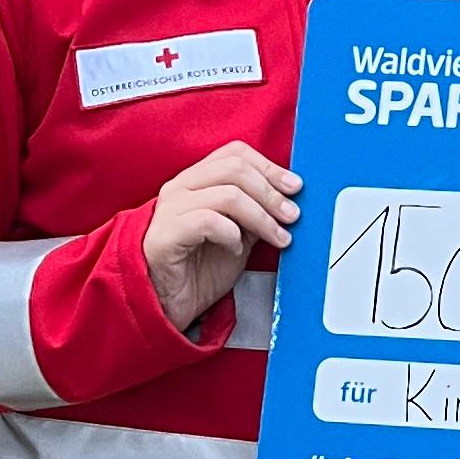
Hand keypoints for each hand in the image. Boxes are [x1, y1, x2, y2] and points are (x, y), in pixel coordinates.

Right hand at [145, 141, 300, 334]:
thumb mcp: (240, 234)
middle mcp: (180, 187)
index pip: (235, 153)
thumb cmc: (200, 269)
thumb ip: (257, 213)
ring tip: (276, 237)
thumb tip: (289, 201)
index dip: (269, 167)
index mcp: (196, 180)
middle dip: (271, 193)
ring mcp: (170, 209)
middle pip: (235, 169)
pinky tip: (236, 249)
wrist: (171, 305)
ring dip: (261, 217)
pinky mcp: (165, 234)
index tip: (294, 187)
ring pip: (228, 195)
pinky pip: (209, 221)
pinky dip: (232, 235)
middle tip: (292, 216)